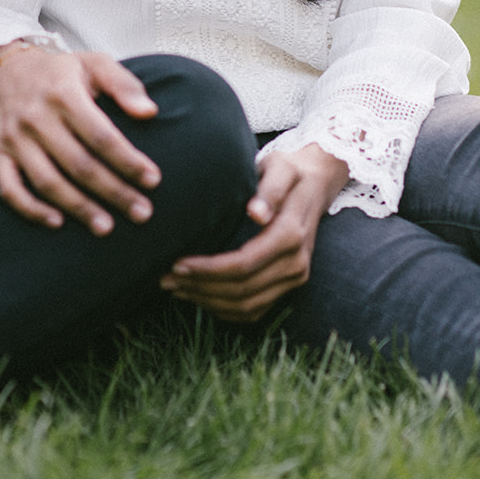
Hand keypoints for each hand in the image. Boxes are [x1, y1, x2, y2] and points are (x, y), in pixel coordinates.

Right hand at [0, 43, 161, 234]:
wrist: (6, 71)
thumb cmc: (61, 73)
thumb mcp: (94, 64)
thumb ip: (124, 84)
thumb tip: (149, 112)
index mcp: (63, 92)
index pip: (100, 135)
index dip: (127, 161)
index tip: (152, 180)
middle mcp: (35, 116)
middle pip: (78, 164)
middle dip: (113, 192)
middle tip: (142, 213)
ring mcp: (14, 138)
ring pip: (47, 181)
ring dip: (78, 208)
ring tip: (106, 227)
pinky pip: (10, 189)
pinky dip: (31, 210)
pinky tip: (57, 223)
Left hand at [160, 142, 348, 321]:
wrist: (314, 185)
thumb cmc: (289, 171)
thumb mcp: (280, 168)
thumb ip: (270, 188)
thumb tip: (257, 213)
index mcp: (291, 236)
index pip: (244, 264)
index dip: (208, 269)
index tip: (177, 262)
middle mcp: (296, 264)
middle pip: (242, 290)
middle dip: (200, 287)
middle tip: (165, 278)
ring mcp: (295, 279)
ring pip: (246, 306)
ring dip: (207, 301)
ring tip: (174, 288)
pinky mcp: (288, 287)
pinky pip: (254, 311)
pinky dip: (224, 309)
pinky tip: (198, 296)